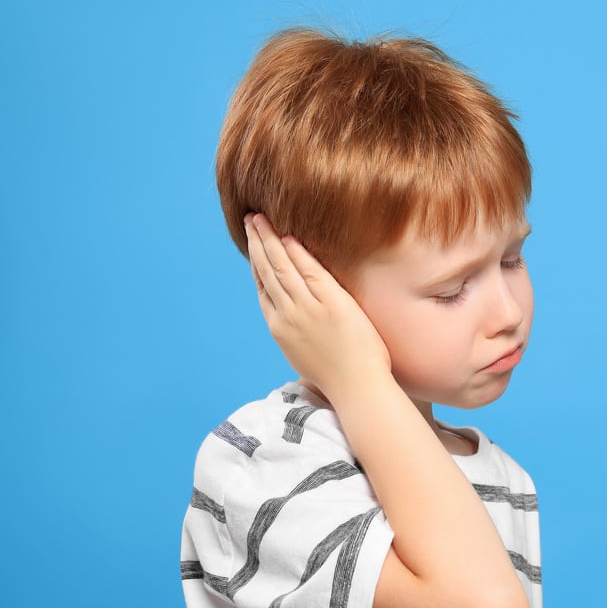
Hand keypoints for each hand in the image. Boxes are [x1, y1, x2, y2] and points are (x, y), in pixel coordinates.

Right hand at [245, 213, 392, 397]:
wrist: (357, 388)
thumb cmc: (339, 377)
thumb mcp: (306, 357)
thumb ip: (299, 336)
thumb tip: (300, 330)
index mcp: (279, 330)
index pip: (263, 289)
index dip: (257, 264)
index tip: (253, 246)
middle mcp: (287, 316)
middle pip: (267, 272)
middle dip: (257, 244)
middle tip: (249, 220)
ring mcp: (307, 309)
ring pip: (281, 267)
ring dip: (269, 239)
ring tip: (260, 218)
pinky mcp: (331, 304)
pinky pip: (309, 271)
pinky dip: (296, 252)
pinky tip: (287, 235)